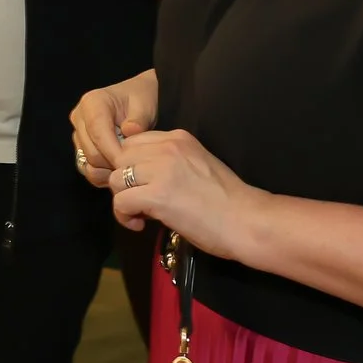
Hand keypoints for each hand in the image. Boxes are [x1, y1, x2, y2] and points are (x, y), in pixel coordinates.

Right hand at [71, 68, 158, 187]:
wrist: (133, 100)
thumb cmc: (139, 100)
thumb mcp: (144, 105)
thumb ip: (138, 119)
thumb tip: (129, 132)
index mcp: (92, 103)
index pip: (98, 133)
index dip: (114, 152)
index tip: (131, 163)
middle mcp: (79, 118)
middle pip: (91, 152)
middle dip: (112, 162)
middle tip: (133, 165)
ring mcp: (77, 134)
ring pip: (87, 164)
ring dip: (108, 170)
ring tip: (126, 166)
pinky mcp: (80, 147)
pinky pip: (86, 168)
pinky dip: (102, 174)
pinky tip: (118, 169)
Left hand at [110, 128, 259, 250]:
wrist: (247, 220)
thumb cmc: (227, 200)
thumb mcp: (197, 165)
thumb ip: (169, 163)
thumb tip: (141, 176)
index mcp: (178, 138)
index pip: (134, 142)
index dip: (131, 166)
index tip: (142, 185)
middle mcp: (168, 148)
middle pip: (121, 159)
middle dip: (124, 182)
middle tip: (139, 202)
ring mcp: (162, 170)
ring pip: (116, 179)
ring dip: (123, 200)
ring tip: (141, 215)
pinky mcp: (157, 195)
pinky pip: (121, 202)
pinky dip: (124, 216)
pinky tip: (140, 225)